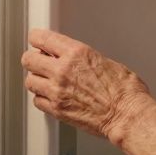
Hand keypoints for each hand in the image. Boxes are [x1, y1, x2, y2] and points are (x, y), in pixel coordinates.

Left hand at [21, 28, 150, 142]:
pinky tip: (51, 97)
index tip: (36, 41)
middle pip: (29, 59)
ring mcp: (57, 91)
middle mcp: (63, 70)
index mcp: (76, 53)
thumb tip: (76, 59)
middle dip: (33, 59)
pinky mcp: (57, 109)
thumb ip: (83, 59)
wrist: (126, 115)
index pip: (42, 38)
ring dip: (37, 80)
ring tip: (47, 81)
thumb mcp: (105, 62)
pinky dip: (42, 98)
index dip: (37, 39)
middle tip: (39, 62)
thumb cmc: (125, 91)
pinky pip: (37, 101)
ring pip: (30, 81)